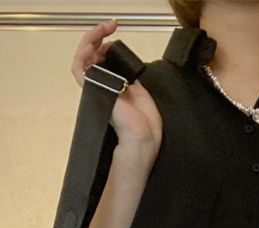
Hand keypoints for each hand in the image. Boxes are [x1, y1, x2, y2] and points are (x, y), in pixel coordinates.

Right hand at [71, 21, 162, 151]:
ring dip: (91, 39)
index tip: (115, 37)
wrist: (142, 136)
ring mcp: (96, 88)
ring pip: (83, 58)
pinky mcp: (91, 90)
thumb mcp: (141, 94)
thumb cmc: (145, 124)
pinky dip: (82, 53)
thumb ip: (130, 78)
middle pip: (92, 56)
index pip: (103, 62)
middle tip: (109, 26)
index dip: (107, 47)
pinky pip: (78, 68)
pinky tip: (92, 44)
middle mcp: (102, 88)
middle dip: (99, 37)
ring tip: (102, 29)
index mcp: (115, 89)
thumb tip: (124, 66)